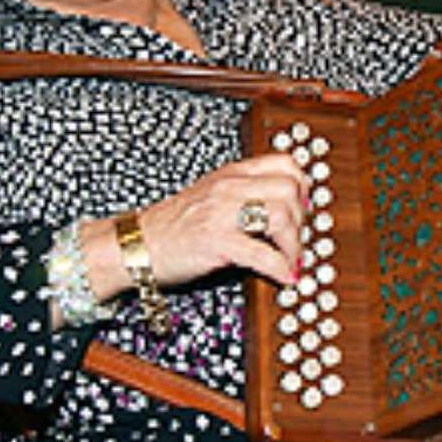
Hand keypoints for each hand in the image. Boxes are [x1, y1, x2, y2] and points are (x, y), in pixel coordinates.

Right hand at [139, 153, 311, 287]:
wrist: (136, 244)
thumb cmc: (173, 224)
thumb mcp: (211, 195)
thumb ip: (244, 193)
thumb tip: (285, 205)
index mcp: (232, 174)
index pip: (285, 163)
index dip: (304, 186)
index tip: (305, 208)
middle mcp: (229, 187)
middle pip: (289, 189)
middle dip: (303, 220)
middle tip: (298, 240)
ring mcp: (222, 213)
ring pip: (281, 216)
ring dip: (295, 246)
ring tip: (292, 262)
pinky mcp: (216, 242)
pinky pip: (262, 253)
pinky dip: (280, 268)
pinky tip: (284, 277)